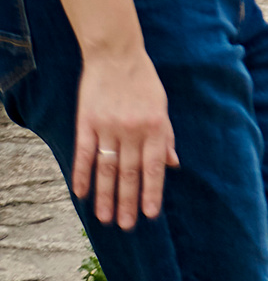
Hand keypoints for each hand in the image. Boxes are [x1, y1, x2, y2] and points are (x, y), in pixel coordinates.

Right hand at [71, 50, 175, 230]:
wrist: (116, 55)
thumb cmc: (144, 81)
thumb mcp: (162, 106)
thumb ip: (166, 136)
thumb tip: (173, 164)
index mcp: (155, 126)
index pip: (153, 167)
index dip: (152, 191)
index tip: (150, 214)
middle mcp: (132, 130)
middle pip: (129, 172)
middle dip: (128, 201)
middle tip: (126, 225)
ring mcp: (108, 127)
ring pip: (106, 169)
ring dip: (105, 195)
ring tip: (104, 218)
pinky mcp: (87, 123)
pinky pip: (84, 154)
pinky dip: (82, 174)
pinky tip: (81, 193)